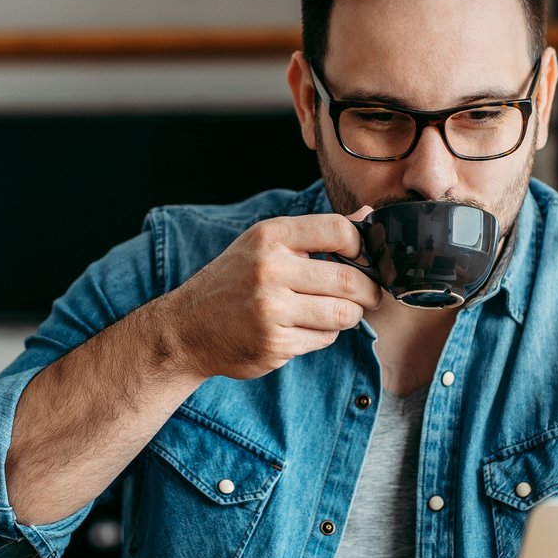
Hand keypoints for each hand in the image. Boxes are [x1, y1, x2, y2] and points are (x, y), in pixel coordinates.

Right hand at [156, 206, 381, 381]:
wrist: (187, 328)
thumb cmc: (234, 281)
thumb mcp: (266, 244)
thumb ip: (317, 233)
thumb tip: (369, 215)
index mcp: (270, 236)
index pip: (339, 230)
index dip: (362, 246)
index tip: (362, 258)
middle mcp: (270, 269)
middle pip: (349, 278)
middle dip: (369, 290)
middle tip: (370, 295)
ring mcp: (271, 309)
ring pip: (343, 313)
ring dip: (349, 316)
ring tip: (337, 312)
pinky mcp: (275, 343)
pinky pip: (324, 338)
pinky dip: (324, 335)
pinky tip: (304, 328)